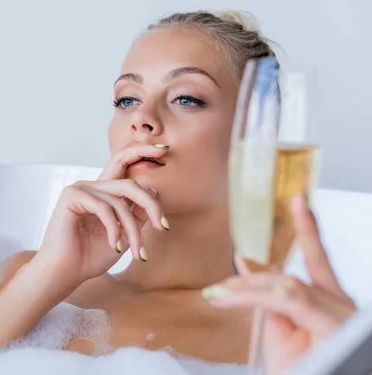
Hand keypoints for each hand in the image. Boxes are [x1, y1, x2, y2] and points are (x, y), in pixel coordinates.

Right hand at [34, 144, 169, 285]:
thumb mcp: (124, 235)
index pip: (123, 164)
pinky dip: (114, 229)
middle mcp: (92, 186)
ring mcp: (80, 189)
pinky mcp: (71, 196)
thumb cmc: (90, 257)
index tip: (164, 151)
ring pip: (119, 202)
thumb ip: (137, 215)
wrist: (64, 274)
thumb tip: (155, 192)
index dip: (142, 152)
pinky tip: (114, 246)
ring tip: (137, 253)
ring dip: (132, 230)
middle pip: (129, 184)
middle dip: (151, 204)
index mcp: (103, 193)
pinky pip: (104, 207)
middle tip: (164, 227)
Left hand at [203, 195, 355, 373]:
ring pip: (285, 286)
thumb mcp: (279, 334)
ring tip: (218, 297)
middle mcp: (340, 305)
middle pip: (292, 277)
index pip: (318, 259)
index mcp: (330, 304)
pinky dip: (253, 295)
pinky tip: (226, 295)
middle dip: (252, 279)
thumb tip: (247, 269)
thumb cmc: (300, 369)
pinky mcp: (335, 325)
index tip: (297, 201)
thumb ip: (266, 301)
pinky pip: (288, 299)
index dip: (307, 229)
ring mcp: (341, 314)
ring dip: (246, 291)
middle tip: (218, 291)